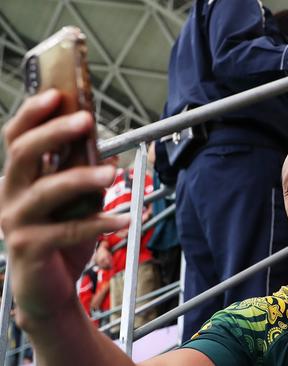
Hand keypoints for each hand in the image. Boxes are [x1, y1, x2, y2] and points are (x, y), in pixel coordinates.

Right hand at [0, 90, 128, 330]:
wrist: (48, 290)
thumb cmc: (60, 239)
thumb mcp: (75, 203)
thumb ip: (83, 176)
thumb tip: (109, 152)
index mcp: (18, 178)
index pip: (16, 137)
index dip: (33, 113)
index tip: (58, 93)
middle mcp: (9, 194)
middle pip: (23, 153)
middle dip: (55, 132)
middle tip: (86, 121)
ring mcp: (15, 221)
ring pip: (46, 190)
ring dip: (82, 177)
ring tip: (112, 172)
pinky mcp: (28, 247)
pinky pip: (66, 230)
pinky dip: (99, 223)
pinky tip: (124, 219)